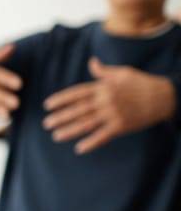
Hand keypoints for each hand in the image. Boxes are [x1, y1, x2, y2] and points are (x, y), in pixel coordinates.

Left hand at [44, 58, 176, 153]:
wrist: (164, 96)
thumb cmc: (141, 83)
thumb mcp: (122, 73)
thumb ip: (103, 71)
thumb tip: (92, 62)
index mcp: (104, 87)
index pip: (77, 93)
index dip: (61, 99)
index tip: (47, 105)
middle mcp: (106, 100)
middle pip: (78, 109)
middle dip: (61, 117)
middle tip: (46, 124)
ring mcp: (113, 114)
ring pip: (87, 123)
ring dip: (70, 130)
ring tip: (55, 136)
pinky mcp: (122, 126)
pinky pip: (103, 136)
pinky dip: (91, 142)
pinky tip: (79, 148)